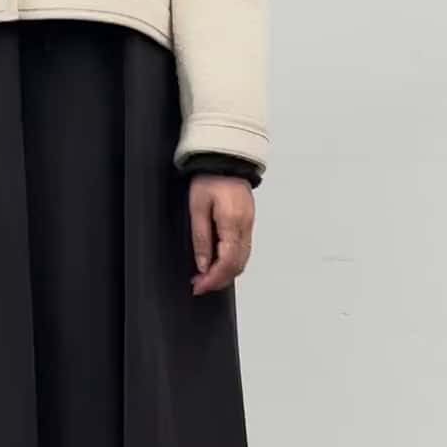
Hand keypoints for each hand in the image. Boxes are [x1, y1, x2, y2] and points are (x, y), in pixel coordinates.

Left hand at [187, 175, 253, 294]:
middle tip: (199, 285)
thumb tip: (203, 264)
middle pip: (238, 265)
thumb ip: (201, 238)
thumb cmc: (209, 179)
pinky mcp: (248, 222)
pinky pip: (243, 249)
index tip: (199, 287)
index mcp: (232, 222)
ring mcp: (250, 224)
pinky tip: (217, 262)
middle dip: (219, 280)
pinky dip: (231, 261)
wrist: (225, 160)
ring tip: (205, 276)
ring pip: (242, 259)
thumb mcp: (197, 207)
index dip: (213, 279)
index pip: (227, 262)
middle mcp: (245, 226)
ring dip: (225, 272)